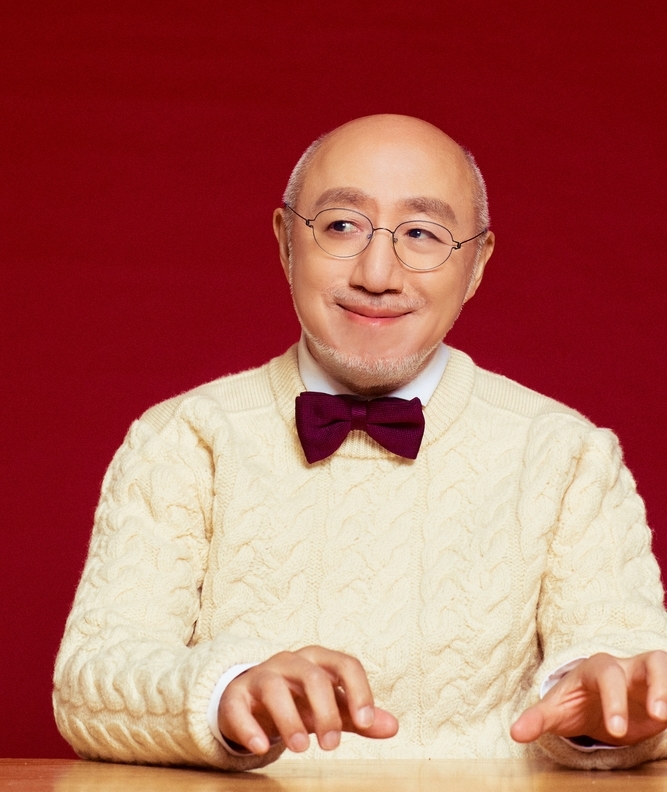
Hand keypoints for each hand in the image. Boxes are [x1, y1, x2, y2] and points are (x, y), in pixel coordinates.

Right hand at [218, 645, 398, 754]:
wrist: (250, 699)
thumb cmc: (297, 700)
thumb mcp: (329, 707)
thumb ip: (357, 716)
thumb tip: (392, 726)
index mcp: (318, 661)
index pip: (345, 664)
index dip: (359, 692)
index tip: (366, 723)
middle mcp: (290, 662)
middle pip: (313, 676)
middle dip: (325, 712)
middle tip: (331, 746)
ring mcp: (260, 676)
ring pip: (275, 687)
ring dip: (289, 720)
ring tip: (300, 748)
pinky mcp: (235, 696)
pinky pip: (238, 706)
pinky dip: (250, 727)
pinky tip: (262, 747)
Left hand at [511, 651, 666, 745]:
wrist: (591, 703)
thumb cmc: (574, 702)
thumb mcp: (555, 710)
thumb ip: (537, 719)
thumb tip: (515, 733)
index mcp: (596, 668)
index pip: (608, 675)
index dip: (614, 700)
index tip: (617, 731)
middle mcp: (625, 667)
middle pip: (647, 663)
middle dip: (656, 686)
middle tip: (659, 715)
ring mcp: (646, 678)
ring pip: (663, 665)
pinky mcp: (660, 692)